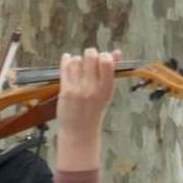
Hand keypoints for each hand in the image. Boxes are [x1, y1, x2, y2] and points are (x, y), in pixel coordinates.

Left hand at [56, 48, 120, 170]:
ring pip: (76, 61)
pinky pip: (65, 69)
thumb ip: (112, 71)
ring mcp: (78, 89)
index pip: (106, 61)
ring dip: (77, 60)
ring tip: (78, 66)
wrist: (79, 130)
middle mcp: (93, 88)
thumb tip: (117, 52)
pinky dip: (66, 60)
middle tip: (88, 60)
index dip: (104, 55)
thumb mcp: (107, 92)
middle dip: (90, 54)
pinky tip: (67, 59)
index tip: (101, 58)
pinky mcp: (65, 91)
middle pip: (91, 56)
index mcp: (107, 88)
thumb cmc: (94, 110)